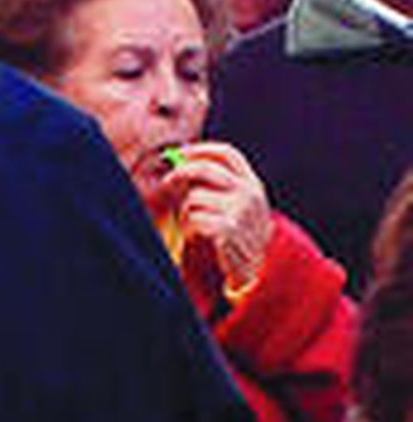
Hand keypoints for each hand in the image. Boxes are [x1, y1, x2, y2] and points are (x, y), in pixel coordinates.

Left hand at [165, 142, 273, 295]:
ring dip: (185, 211)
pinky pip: (192, 218)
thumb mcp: (234, 206)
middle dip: (180, 173)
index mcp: (253, 185)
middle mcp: (250, 194)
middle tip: (167, 180)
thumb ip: (215, 185)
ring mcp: (241, 210)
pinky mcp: (228, 228)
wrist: (252, 272)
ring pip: (193, 197)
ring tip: (194, 225)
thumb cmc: (235, 236)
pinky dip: (188, 228)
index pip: (228, 154)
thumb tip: (179, 162)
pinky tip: (198, 237)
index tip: (182, 153)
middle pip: (205, 169)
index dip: (202, 150)